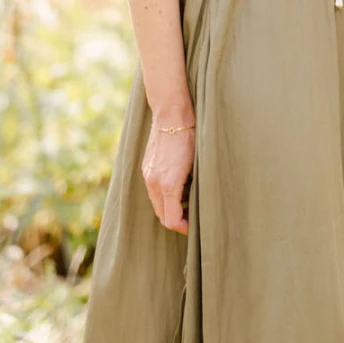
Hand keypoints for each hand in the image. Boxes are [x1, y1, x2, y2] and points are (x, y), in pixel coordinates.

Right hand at [141, 118, 194, 234]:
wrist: (172, 114)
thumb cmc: (191, 137)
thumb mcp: (197, 165)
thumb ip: (193, 188)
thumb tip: (196, 204)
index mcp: (168, 185)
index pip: (171, 220)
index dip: (184, 227)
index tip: (194, 226)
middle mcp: (154, 182)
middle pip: (162, 215)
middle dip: (177, 219)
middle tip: (193, 216)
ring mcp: (147, 175)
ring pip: (157, 203)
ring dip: (170, 207)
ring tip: (188, 199)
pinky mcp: (146, 167)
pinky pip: (153, 190)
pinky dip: (164, 195)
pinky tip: (178, 185)